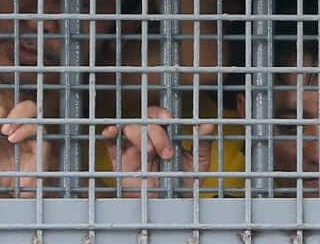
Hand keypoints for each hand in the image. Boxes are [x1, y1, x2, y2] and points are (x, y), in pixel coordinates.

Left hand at [0, 74, 56, 195]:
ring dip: (16, 116)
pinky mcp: (43, 144)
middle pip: (10, 100)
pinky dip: (26, 131)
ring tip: (5, 132)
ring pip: (29, 107)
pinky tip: (14, 139)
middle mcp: (16, 120)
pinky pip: (39, 129)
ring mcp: (31, 130)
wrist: (12, 194)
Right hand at [101, 106, 215, 196]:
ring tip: (151, 154)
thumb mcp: (198, 162)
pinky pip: (111, 144)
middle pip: (145, 121)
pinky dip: (109, 135)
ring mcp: (134, 149)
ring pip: (130, 129)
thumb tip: (210, 125)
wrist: (173, 205)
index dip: (161, 114)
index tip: (168, 120)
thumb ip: (202, 142)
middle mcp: (149, 138)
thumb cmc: (185, 182)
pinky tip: (111, 132)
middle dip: (157, 134)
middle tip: (167, 154)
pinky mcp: (121, 162)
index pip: (160, 116)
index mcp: (166, 134)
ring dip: (141, 138)